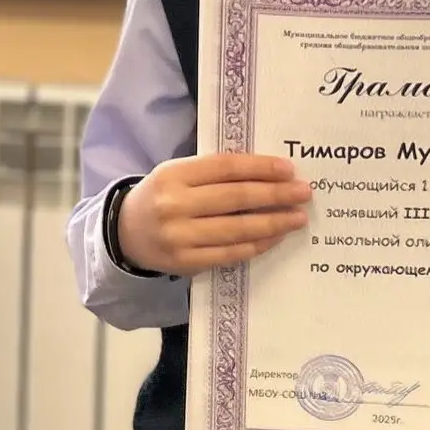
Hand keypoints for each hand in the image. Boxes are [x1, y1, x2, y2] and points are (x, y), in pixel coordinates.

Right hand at [116, 154, 310, 276]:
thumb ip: (212, 173)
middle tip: (304, 192)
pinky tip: (275, 236)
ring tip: (298, 217)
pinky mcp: (187, 262)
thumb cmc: (161, 196)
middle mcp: (175, 205)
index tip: (288, 169)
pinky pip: (231, 253)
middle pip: (235, 198)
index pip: (225, 167)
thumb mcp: (177, 174)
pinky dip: (257, 244)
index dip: (259, 167)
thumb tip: (266, 173)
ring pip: (237, 229)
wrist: (125, 233)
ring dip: (273, 222)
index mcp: (173, 174)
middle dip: (275, 194)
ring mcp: (180, 237)